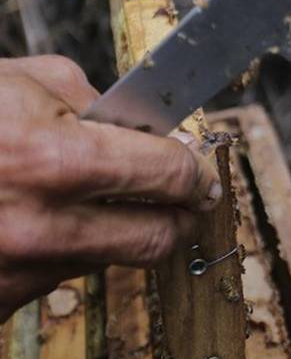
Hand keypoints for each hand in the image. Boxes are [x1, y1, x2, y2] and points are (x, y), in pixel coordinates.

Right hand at [0, 55, 220, 321]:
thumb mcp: (16, 80)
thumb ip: (91, 100)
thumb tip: (145, 126)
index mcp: (54, 159)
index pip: (169, 175)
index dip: (196, 170)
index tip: (203, 170)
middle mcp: (40, 227)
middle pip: (157, 238)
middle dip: (180, 215)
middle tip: (186, 200)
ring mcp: (14, 271)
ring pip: (106, 258)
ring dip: (114, 229)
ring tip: (82, 197)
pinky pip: (54, 277)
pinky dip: (60, 251)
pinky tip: (30, 222)